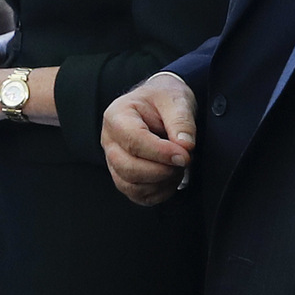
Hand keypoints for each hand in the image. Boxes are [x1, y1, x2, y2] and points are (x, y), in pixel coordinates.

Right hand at [102, 73, 197, 203]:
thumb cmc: (162, 100)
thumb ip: (181, 121)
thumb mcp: (175, 100)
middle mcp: (109, 140)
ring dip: (159, 183)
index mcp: (117, 116)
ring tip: (177, 167)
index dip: (160, 153)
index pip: (133, 141)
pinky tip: (170, 178)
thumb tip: (185, 146)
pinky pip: (136, 194)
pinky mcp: (123, 175)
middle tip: (183, 161)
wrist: (157, 104)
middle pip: (127, 167)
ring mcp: (113, 159)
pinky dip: (157, 193)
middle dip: (160, 171)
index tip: (184, 155)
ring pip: (129, 184)